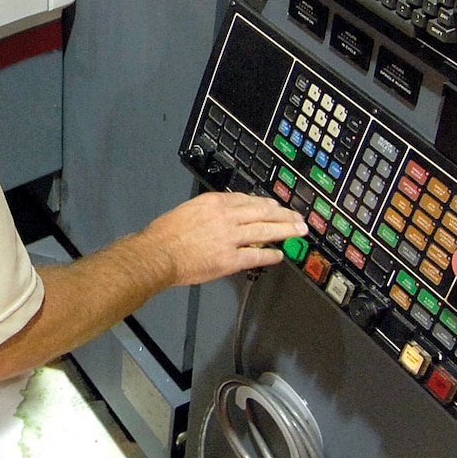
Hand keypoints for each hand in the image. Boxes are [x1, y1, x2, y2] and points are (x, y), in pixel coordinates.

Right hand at [140, 191, 309, 287]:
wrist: (158, 253)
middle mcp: (226, 217)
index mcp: (214, 202)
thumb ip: (207, 211)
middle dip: (283, 215)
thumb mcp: (188, 210)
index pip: (247, 199)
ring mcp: (230, 238)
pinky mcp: (229, 259)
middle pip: (263, 212)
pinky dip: (269, 255)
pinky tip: (279, 255)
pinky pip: (256, 256)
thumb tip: (221, 214)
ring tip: (298, 232)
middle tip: (298, 217)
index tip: (274, 205)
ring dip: (285, 231)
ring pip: (265, 231)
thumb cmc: (165, 234)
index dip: (265, 203)